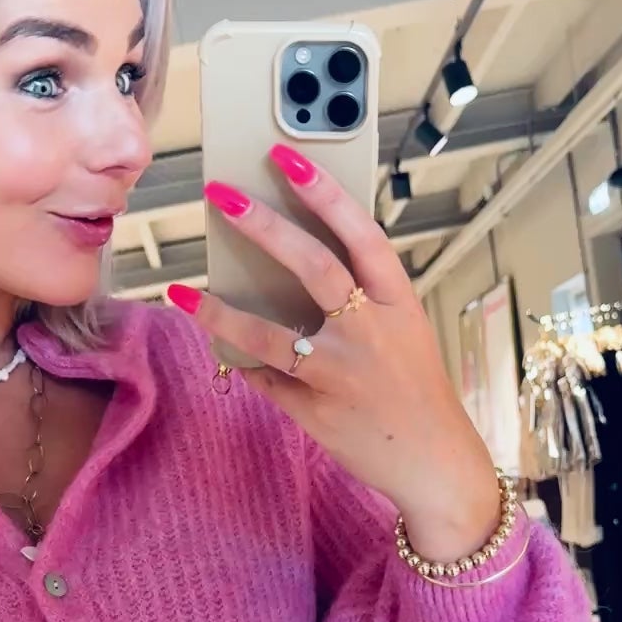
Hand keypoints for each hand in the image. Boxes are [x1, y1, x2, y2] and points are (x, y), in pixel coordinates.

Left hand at [168, 143, 500, 564]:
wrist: (436, 463)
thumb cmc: (416, 389)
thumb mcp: (402, 332)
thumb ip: (361, 300)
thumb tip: (295, 263)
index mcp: (398, 303)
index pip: (361, 235)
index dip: (324, 193)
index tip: (287, 158)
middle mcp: (371, 333)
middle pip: (313, 268)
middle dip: (264, 227)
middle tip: (222, 194)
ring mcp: (342, 375)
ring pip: (271, 335)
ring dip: (221, 313)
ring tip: (185, 291)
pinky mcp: (317, 412)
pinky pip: (268, 381)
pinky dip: (244, 364)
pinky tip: (221, 349)